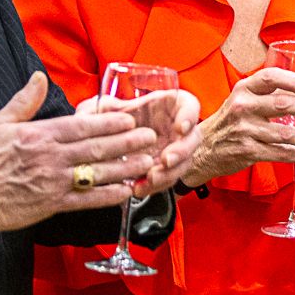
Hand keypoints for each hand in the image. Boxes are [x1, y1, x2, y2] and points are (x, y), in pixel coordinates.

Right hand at [0, 72, 161, 230]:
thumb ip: (23, 101)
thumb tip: (38, 78)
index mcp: (39, 135)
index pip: (82, 126)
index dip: (109, 123)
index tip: (128, 119)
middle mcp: (51, 158)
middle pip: (96, 147)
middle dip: (126, 142)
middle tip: (149, 137)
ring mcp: (53, 182)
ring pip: (96, 173)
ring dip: (124, 167)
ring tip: (146, 162)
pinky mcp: (51, 205)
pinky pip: (85, 200)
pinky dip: (106, 196)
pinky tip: (124, 192)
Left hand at [78, 90, 202, 197]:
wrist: (113, 143)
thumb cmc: (119, 119)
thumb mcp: (113, 109)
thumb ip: (110, 108)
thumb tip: (102, 107)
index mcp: (171, 107)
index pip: (190, 107)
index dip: (189, 117)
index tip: (180, 127)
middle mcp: (178, 129)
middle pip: (192, 139)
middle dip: (181, 151)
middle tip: (166, 159)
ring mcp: (175, 150)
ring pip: (183, 164)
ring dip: (169, 173)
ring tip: (151, 178)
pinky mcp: (166, 170)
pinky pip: (168, 180)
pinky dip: (156, 186)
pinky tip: (141, 188)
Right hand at [183, 67, 294, 185]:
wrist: (203, 147)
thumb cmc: (228, 121)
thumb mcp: (241, 99)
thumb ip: (266, 93)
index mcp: (244, 89)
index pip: (271, 78)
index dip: (294, 81)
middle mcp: (243, 107)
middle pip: (283, 105)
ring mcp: (245, 130)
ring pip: (285, 134)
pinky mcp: (247, 150)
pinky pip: (278, 153)